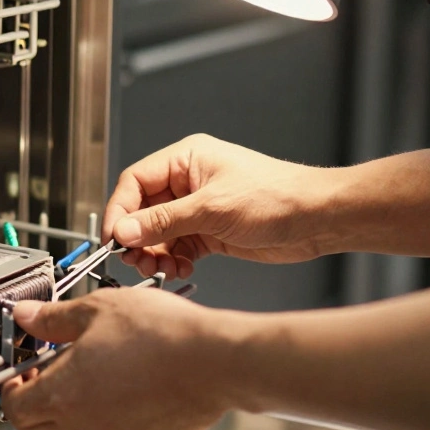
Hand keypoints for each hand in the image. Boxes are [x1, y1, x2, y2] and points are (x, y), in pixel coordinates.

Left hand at [0, 288, 231, 429]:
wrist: (214, 361)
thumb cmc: (160, 335)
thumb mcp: (96, 310)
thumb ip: (53, 317)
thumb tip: (27, 315)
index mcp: (61, 395)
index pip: (13, 408)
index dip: (10, 387)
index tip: (21, 369)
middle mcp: (83, 426)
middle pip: (38, 427)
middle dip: (35, 399)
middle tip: (48, 370)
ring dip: (70, 407)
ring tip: (89, 370)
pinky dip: (104, 415)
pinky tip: (122, 384)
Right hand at [103, 134, 342, 277]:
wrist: (317, 219)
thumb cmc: (277, 196)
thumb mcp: (211, 208)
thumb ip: (163, 221)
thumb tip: (124, 230)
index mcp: (185, 160)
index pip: (135, 182)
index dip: (120, 210)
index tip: (113, 238)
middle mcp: (187, 183)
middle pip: (143, 210)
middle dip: (136, 237)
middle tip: (135, 259)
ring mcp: (198, 208)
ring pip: (158, 233)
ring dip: (154, 253)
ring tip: (159, 268)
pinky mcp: (209, 231)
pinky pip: (177, 247)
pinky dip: (174, 261)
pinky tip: (181, 269)